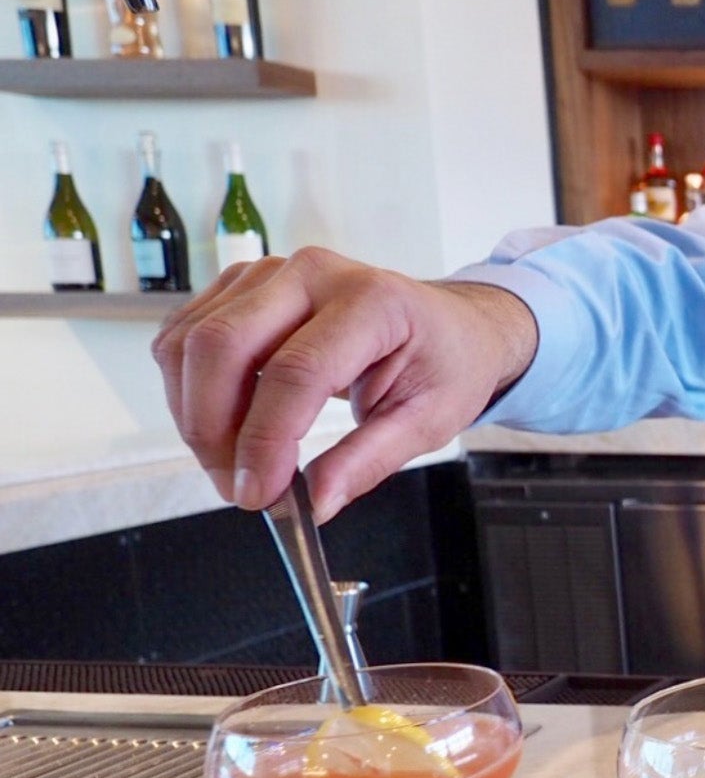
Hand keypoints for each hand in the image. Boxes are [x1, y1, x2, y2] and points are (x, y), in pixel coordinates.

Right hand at [152, 248, 538, 521]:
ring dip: (195, 416)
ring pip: (190, 343)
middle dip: (213, 430)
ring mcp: (269, 274)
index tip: (259, 495)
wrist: (448, 325)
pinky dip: (188, 392)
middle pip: (222, 346)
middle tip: (239, 488)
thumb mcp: (428, 421)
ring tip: (234, 465)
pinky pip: (183, 339)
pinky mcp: (240, 287)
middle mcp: (313, 274)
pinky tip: (224, 427)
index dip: (265, 441)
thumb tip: (314, 504)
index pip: (296, 372)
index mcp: (372, 302)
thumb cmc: (443, 364)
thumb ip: (368, 462)